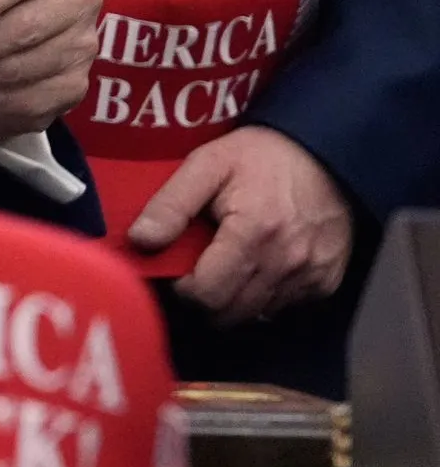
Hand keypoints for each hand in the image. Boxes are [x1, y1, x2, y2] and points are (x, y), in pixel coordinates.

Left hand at [129, 126, 353, 324]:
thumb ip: (171, 204)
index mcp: (253, 233)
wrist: (326, 152)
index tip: (177, 268)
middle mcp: (286, 262)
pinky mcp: (327, 282)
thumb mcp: (207, 164)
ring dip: (233, 298)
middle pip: (229, 314)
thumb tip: (140, 240)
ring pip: (255, 314)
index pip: (206, 295)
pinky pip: (284, 307)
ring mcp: (311, 276)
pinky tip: (257, 264)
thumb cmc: (261, 156)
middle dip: (204, 298)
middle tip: (198, 268)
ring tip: (228, 262)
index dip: (182, 288)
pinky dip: (264, 294)